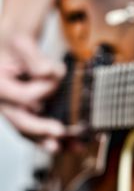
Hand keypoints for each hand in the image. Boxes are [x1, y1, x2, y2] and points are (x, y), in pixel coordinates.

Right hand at [0, 34, 65, 150]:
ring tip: (70, 148)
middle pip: (21, 122)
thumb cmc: (14, 45)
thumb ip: (34, 57)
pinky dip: (52, 138)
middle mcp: (2, 103)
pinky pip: (37, 132)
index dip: (44, 89)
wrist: (12, 50)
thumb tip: (46, 73)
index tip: (55, 75)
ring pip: (29, 132)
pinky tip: (70, 146)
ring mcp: (13, 111)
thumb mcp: (22, 42)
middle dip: (41, 130)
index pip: (23, 95)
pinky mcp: (26, 115)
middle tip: (60, 133)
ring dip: (50, 141)